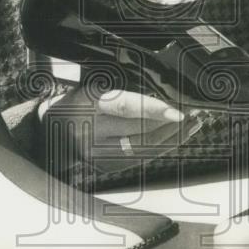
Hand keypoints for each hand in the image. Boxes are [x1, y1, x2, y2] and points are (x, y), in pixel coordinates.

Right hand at [40, 86, 195, 168]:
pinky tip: (179, 137)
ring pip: (144, 148)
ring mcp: (98, 153)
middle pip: (139, 130)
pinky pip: (141, 159)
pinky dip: (163, 148)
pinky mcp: (107, 167)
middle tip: (195, 112)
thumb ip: (122, 84)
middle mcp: (92, 131)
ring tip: (194, 124)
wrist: (53, 130)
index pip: (125, 107)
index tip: (179, 112)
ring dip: (173, 137)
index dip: (154, 110)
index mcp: (88, 102)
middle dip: (172, 123)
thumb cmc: (79, 101)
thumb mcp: (94, 83)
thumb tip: (162, 81)